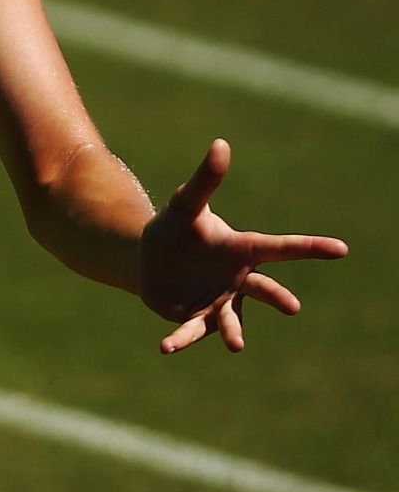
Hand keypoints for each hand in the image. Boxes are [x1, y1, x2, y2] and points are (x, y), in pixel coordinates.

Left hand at [138, 138, 347, 355]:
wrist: (150, 259)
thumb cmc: (176, 228)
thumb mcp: (186, 204)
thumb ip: (205, 179)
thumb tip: (221, 143)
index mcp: (241, 250)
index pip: (279, 247)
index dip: (309, 247)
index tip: (340, 248)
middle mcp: (237, 279)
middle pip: (262, 288)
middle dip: (277, 296)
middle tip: (292, 307)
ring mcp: (220, 302)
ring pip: (231, 318)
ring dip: (234, 331)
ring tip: (237, 345)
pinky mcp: (196, 319)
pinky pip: (191, 332)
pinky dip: (181, 340)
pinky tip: (166, 347)